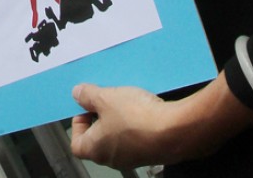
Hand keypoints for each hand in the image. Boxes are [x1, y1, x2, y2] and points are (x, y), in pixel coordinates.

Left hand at [70, 74, 252, 169]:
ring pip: (119, 137)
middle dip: (100, 118)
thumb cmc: (136, 118)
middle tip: (106, 99)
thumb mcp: (106, 98)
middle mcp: (112, 158)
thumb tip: (77, 94)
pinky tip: (144, 108)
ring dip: (120, 119)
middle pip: (98, 139)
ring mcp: (133, 157)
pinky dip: (137, 123)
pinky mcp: (151, 152)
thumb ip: (88, 96)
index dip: (78, 125)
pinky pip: (137, 137)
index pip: (76, 144)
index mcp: (95, 149)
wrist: (175, 130)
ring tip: (126, 100)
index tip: (86, 107)